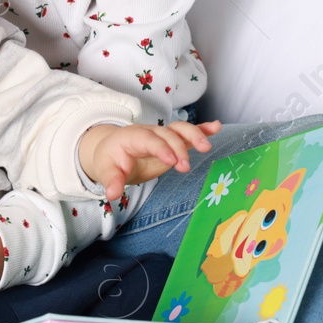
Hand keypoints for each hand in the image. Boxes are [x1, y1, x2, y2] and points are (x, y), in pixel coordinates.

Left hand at [79, 120, 221, 200]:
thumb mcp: (106, 170)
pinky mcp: (172, 142)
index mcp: (132, 137)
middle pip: (167, 134)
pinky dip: (202, 129)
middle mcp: (150, 132)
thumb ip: (111, 181)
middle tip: (184, 167)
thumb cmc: (111, 159)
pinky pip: (188, 133)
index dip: (160, 148)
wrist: (114, 150)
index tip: (171, 161)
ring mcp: (162, 135)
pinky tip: (216, 128)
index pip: (148, 140)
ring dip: (195, 135)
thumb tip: (112, 194)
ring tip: (206, 148)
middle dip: (178, 148)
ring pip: (180, 129)